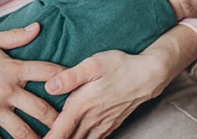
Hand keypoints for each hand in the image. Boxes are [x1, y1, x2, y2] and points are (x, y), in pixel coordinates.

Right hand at [0, 23, 66, 138]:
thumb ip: (15, 36)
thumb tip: (38, 26)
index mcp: (11, 68)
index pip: (46, 72)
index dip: (64, 77)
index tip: (79, 86)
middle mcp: (5, 90)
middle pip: (40, 108)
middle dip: (58, 119)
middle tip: (72, 126)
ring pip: (23, 131)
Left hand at [42, 50, 166, 138]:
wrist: (148, 75)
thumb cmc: (119, 66)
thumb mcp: (93, 64)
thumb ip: (70, 77)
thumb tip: (49, 86)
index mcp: (81, 106)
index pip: (58, 132)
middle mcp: (90, 120)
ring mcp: (102, 125)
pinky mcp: (110, 125)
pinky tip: (77, 138)